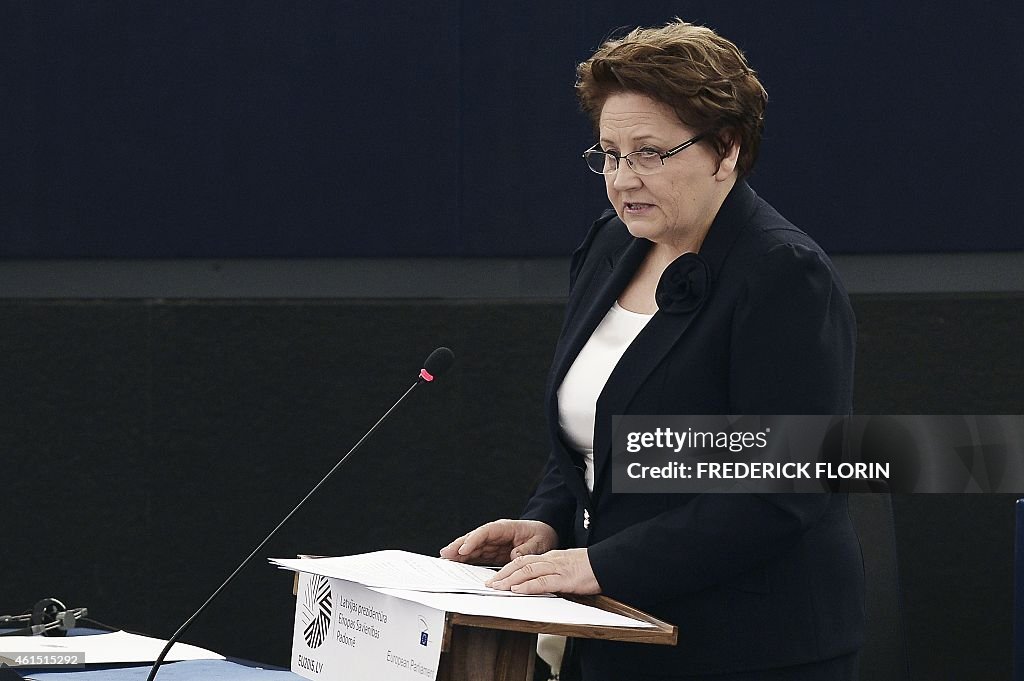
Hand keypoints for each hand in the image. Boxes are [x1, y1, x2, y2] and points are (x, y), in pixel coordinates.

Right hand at [440, 519, 557, 564]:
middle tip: (445, 554)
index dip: (473, 540)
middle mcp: (495, 535)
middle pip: (474, 539)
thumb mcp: (539, 543)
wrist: (545, 535)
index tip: (463, 549)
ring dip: (458, 554)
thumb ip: (526, 550)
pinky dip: (465, 560)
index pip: (486, 532)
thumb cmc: (541, 536)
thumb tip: (514, 557)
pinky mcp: (491, 552)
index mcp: (505, 528)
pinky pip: (476, 555)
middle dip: (459, 546)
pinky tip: (455, 565)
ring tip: (444, 561)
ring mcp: (492, 543)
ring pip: (472, 547)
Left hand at [485, 548, 600, 594]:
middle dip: (503, 574)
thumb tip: (540, 581)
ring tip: (497, 587)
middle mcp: (551, 560)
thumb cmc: (591, 567)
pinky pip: (543, 581)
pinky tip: (517, 589)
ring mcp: (557, 568)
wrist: (608, 563)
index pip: (524, 560)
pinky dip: (528, 586)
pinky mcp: (565, 579)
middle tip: (489, 584)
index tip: (496, 578)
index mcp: (551, 557)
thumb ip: (553, 572)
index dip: (508, 569)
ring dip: (509, 580)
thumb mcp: (568, 567)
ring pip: (527, 571)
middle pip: (520, 564)